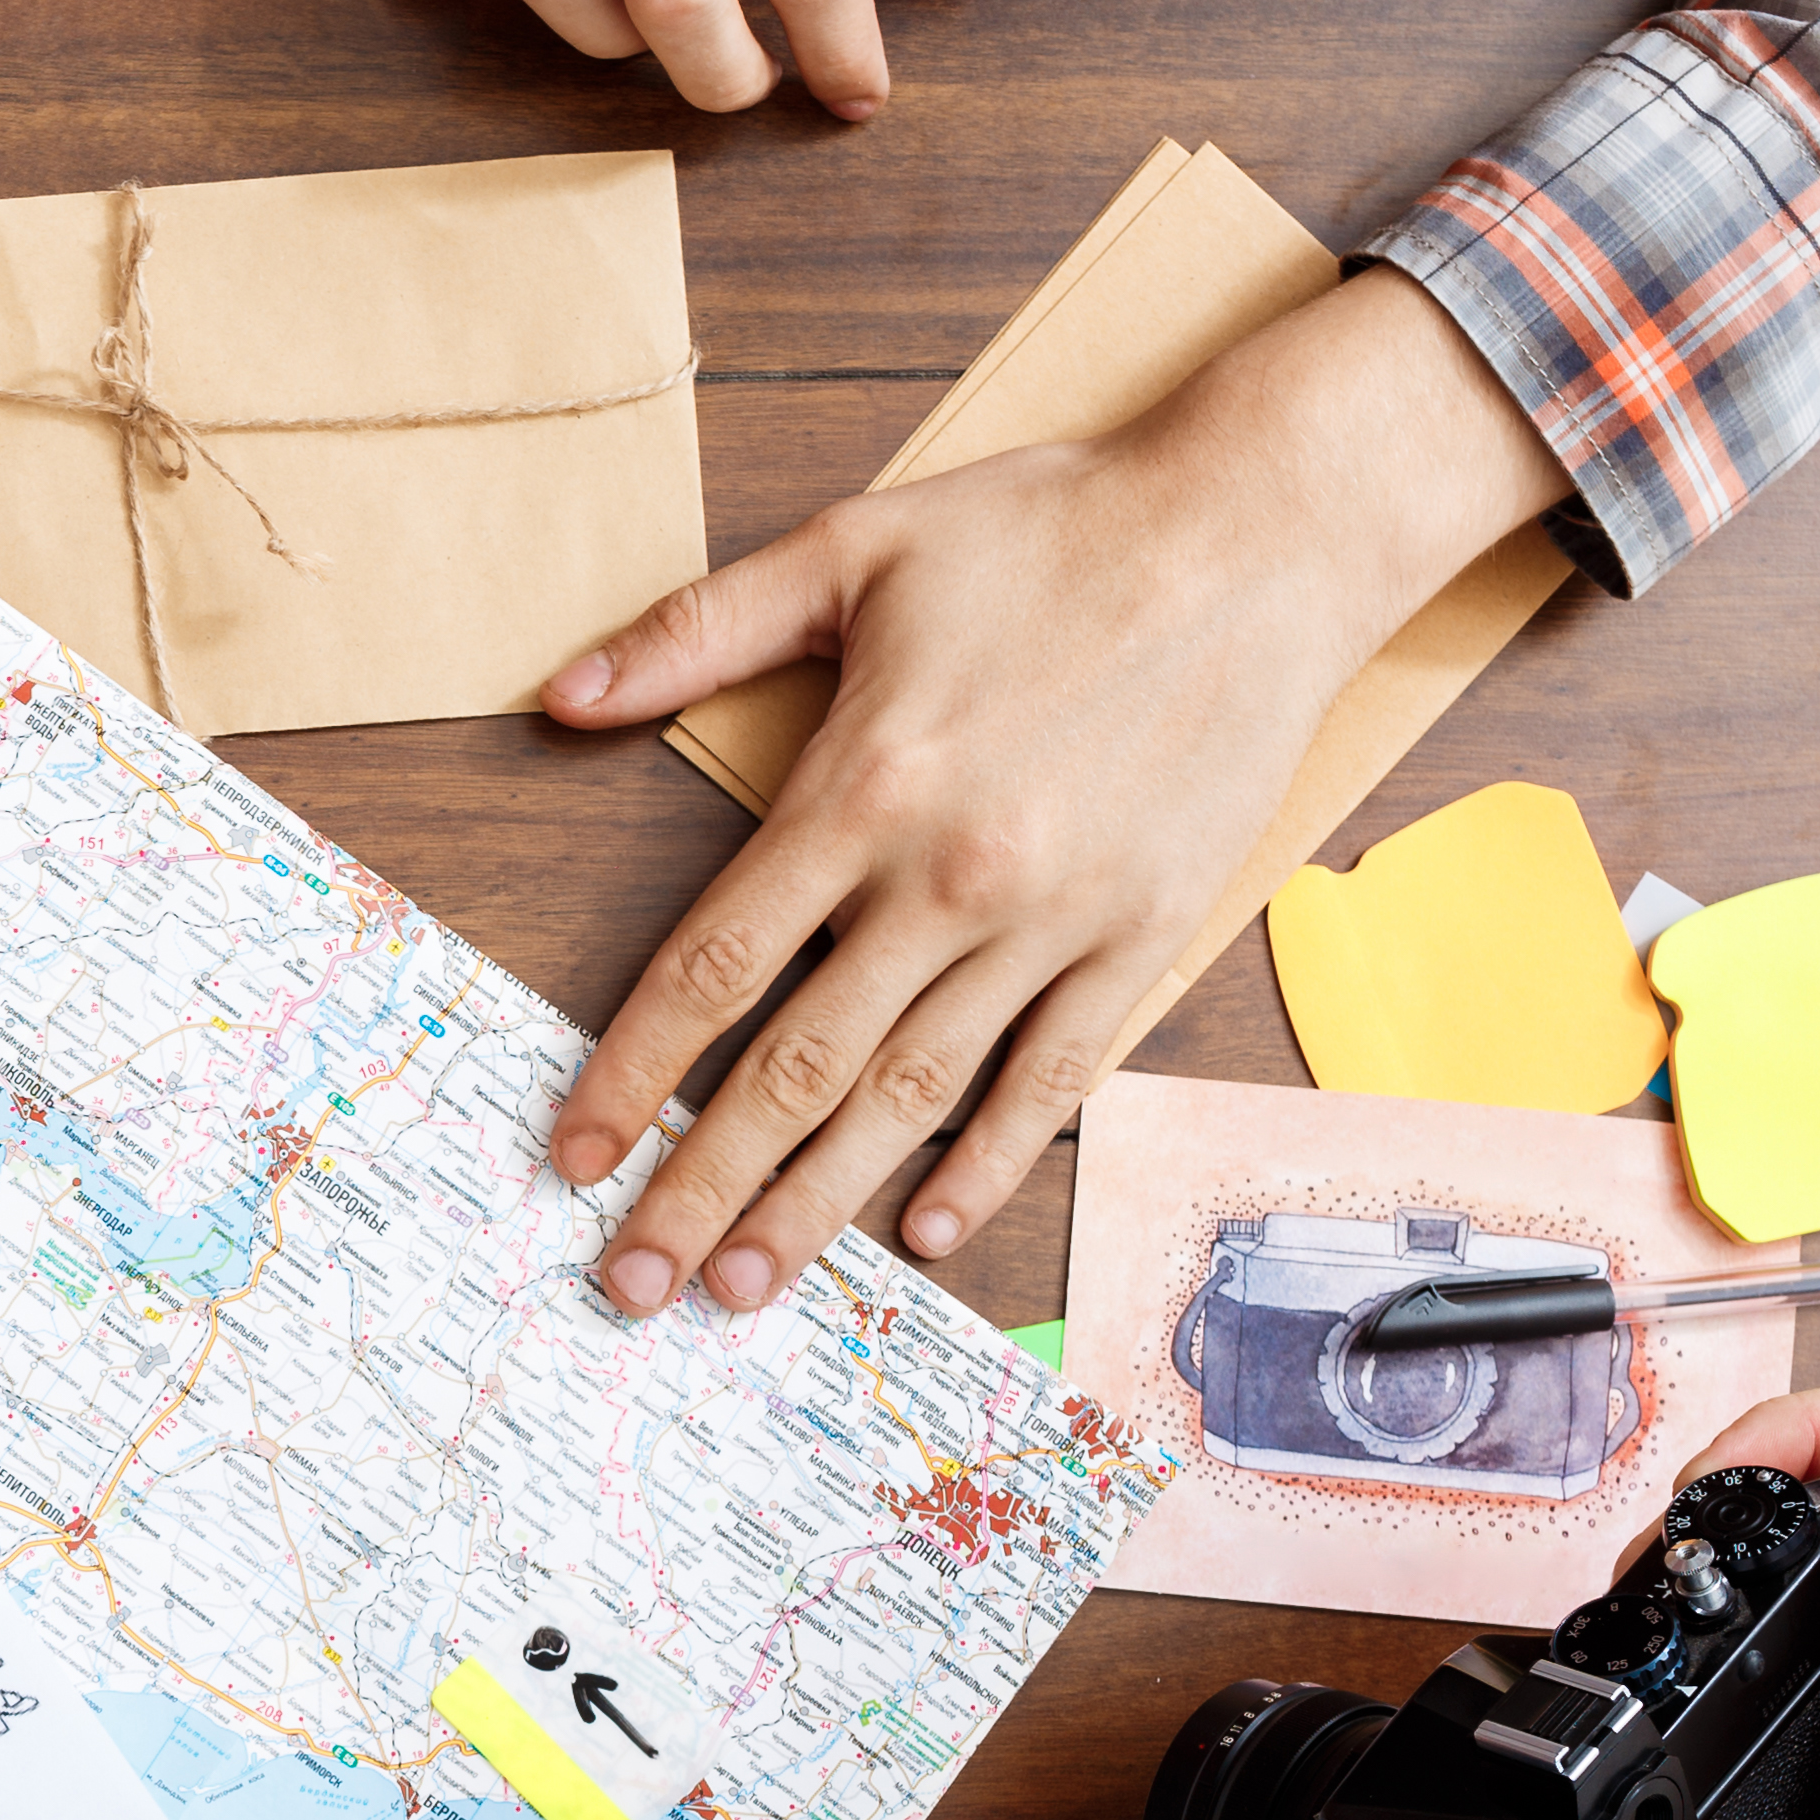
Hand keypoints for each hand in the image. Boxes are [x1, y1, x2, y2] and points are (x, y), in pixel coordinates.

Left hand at [538, 269, 1570, 1311]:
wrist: (1259, 531)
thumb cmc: (1049, 533)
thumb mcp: (852, 547)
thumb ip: (697, 630)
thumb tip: (559, 696)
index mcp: (861, 787)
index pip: (714, 966)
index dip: (633, 1072)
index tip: (575, 1154)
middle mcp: (948, 875)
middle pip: (797, 1066)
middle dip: (705, 1184)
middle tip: (639, 1282)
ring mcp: (1051, 918)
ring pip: (911, 1097)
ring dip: (820, 1205)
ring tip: (747, 1288)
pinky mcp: (1139, 934)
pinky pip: (1049, 1079)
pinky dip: (985, 1163)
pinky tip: (922, 1232)